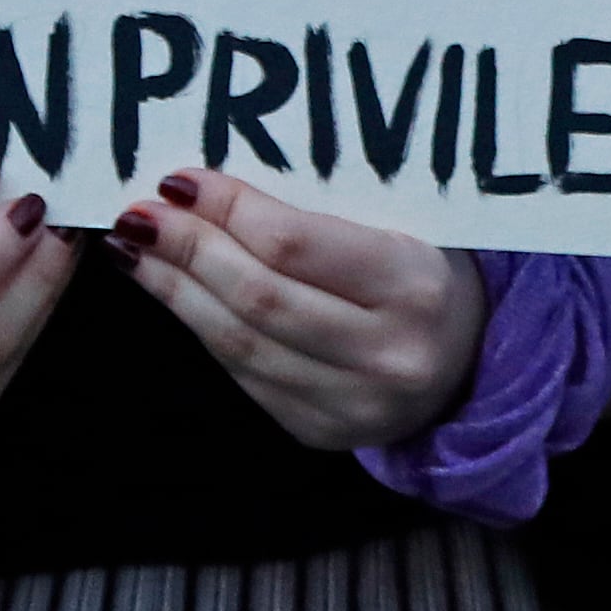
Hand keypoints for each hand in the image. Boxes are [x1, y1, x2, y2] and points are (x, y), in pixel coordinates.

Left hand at [111, 167, 487, 451]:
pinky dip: (202, 329)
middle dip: (189, 249)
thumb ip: (325, 208)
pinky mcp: (318, 432)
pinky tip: (175, 293)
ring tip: (137, 250)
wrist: (473, 361)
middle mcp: (385, 353)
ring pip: (240, 343)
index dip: (229, 210)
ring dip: (178, 292)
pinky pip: (244, 375)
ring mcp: (351, 405)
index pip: (295, 244)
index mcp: (414, 284)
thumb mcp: (405, 223)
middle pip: (258, 296)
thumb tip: (217, 182)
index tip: (180, 179)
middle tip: (140, 213)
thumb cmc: (429, 268)